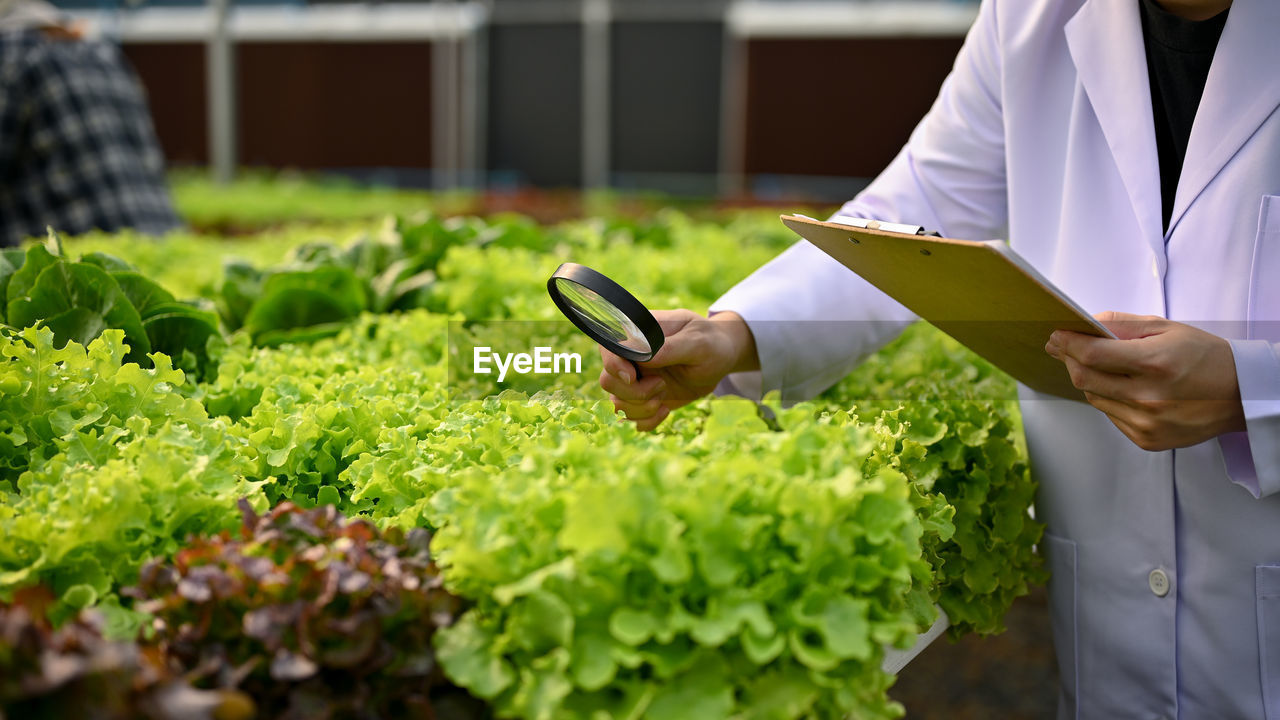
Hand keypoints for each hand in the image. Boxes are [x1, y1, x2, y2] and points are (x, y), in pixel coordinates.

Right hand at [599, 310, 757, 430]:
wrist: (721, 360)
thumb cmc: (710, 343)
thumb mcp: (698, 342)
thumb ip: (670, 348)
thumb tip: (643, 357)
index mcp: (638, 335)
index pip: (607, 349)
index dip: (614, 366)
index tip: (634, 377)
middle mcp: (631, 358)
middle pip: (608, 381)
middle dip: (634, 392)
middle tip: (661, 385)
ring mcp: (636, 380)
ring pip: (616, 404)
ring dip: (641, 408)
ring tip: (664, 398)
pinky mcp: (644, 400)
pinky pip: (630, 419)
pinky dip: (646, 421)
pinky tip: (665, 410)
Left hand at [1044, 311, 1245, 450]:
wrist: (1241, 395)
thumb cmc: (1205, 357)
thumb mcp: (1167, 329)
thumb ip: (1122, 325)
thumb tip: (1084, 324)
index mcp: (1155, 364)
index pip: (1092, 354)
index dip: (1067, 343)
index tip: (1056, 335)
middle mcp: (1148, 397)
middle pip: (1084, 379)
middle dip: (1070, 360)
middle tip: (1065, 347)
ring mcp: (1146, 423)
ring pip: (1094, 398)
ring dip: (1090, 380)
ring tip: (1103, 366)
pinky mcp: (1146, 439)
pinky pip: (1110, 415)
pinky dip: (1109, 399)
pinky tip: (1125, 388)